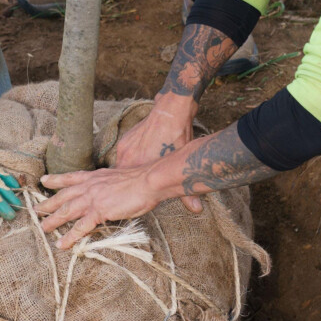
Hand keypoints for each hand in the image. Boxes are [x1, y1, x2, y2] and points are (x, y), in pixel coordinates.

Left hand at [38, 164, 170, 249]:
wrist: (148, 181)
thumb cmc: (139, 180)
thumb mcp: (118, 177)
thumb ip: (108, 185)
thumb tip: (108, 193)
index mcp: (94, 177)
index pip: (70, 177)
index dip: (55, 179)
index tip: (44, 180)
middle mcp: (89, 186)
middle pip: (63, 196)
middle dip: (48, 203)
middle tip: (35, 209)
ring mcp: (92, 199)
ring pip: (67, 211)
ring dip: (53, 221)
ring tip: (43, 228)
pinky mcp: (99, 212)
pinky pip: (80, 227)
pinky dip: (70, 237)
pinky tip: (62, 244)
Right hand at [115, 94, 201, 212]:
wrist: (171, 111)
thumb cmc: (177, 137)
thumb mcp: (180, 166)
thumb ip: (185, 191)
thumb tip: (197, 209)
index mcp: (138, 169)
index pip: (128, 189)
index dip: (133, 193)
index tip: (139, 196)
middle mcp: (127, 159)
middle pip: (124, 178)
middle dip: (132, 182)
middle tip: (142, 185)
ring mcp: (125, 147)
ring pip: (125, 165)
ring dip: (134, 168)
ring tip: (145, 170)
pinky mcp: (126, 138)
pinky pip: (126, 153)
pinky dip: (134, 156)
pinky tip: (145, 155)